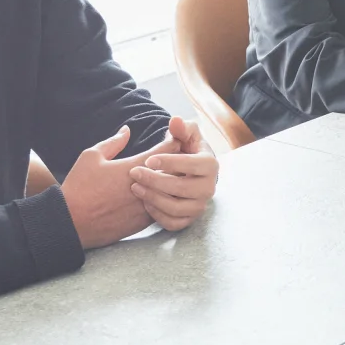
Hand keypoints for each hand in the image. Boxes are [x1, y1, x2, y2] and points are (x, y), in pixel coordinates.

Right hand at [60, 125, 179, 248]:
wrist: (72, 223)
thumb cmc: (79, 187)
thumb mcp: (91, 157)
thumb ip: (113, 142)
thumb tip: (127, 130)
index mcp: (134, 167)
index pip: (166, 151)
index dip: (173, 142)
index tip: (173, 139)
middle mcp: (145, 187)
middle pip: (176, 172)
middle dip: (178, 163)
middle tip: (179, 158)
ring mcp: (145, 206)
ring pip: (172, 192)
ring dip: (173, 183)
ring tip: (174, 177)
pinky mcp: (143, 223)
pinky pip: (162, 209)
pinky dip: (164, 201)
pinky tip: (160, 196)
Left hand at [128, 117, 218, 232]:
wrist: (190, 173)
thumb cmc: (187, 149)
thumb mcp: (186, 134)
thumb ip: (181, 127)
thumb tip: (174, 120)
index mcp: (210, 165)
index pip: (191, 164)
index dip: (169, 162)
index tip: (148, 159)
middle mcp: (209, 188)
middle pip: (181, 188)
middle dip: (154, 180)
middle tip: (134, 173)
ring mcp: (199, 206)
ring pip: (175, 208)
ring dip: (152, 197)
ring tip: (136, 187)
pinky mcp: (189, 220)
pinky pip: (172, 223)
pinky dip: (157, 215)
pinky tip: (144, 201)